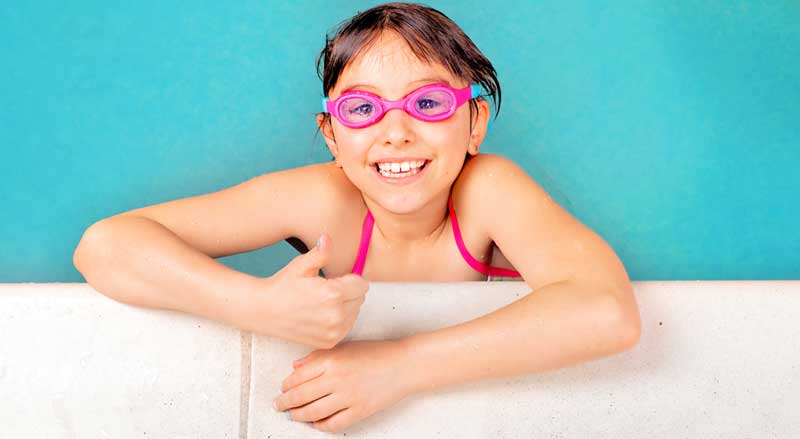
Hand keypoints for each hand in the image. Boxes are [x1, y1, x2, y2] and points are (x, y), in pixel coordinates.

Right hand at [241, 233, 368, 348]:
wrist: (263, 310)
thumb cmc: (282, 285)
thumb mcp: (301, 265)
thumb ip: (321, 252)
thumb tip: (328, 237)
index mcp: (333, 294)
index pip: (362, 284)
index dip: (349, 279)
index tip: (333, 280)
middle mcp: (336, 316)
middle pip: (359, 299)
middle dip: (348, 293)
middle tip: (324, 292)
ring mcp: (333, 332)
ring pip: (354, 314)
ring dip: (344, 308)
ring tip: (321, 304)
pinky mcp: (329, 342)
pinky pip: (345, 328)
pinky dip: (338, 322)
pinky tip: (320, 316)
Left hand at [273, 339, 412, 432]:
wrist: (403, 365)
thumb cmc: (377, 353)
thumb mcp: (345, 347)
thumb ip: (318, 356)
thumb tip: (296, 367)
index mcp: (332, 359)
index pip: (298, 376)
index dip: (286, 385)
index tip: (282, 388)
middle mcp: (337, 378)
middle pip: (301, 395)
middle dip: (285, 402)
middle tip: (279, 404)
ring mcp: (348, 397)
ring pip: (313, 412)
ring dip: (298, 415)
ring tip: (293, 415)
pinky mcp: (359, 411)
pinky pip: (333, 423)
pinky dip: (320, 426)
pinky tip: (315, 423)